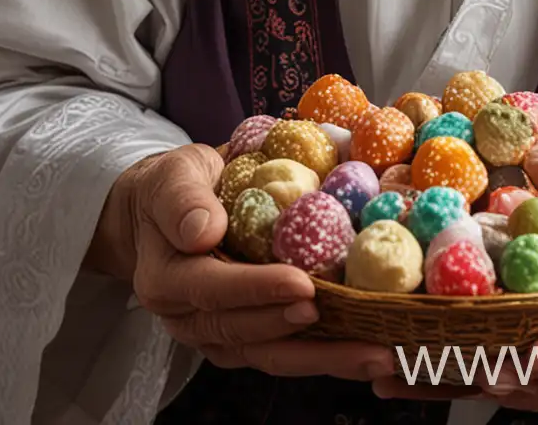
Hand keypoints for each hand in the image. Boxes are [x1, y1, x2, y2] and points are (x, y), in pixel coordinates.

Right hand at [85, 143, 394, 381]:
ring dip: (324, 358)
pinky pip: (280, 350)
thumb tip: (204, 231)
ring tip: (376, 355)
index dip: (259, 290)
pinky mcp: (239, 337)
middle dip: (304, 336)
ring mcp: (214, 333)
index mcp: (166, 280)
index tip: (303, 286)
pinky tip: (360, 348)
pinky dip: (320, 353)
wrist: (161, 212)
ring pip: (269, 353)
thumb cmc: (173, 187)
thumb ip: (183, 201)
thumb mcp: (172, 178)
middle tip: (360, 332)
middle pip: (248, 334)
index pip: (213, 291)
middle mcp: (188, 318)